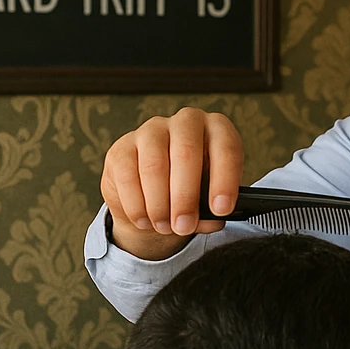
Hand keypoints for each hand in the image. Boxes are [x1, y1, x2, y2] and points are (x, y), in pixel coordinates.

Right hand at [100, 107, 243, 260]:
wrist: (154, 194)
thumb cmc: (191, 190)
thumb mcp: (209, 200)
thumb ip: (213, 210)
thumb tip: (213, 220)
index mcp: (216, 129)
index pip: (226, 147)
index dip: (225, 180)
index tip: (220, 210)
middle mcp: (185, 121)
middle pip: (186, 153)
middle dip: (185, 197)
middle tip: (184, 226)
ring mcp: (151, 130)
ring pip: (154, 167)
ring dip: (159, 205)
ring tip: (164, 226)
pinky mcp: (123, 147)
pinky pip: (127, 177)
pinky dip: (137, 205)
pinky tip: (145, 220)